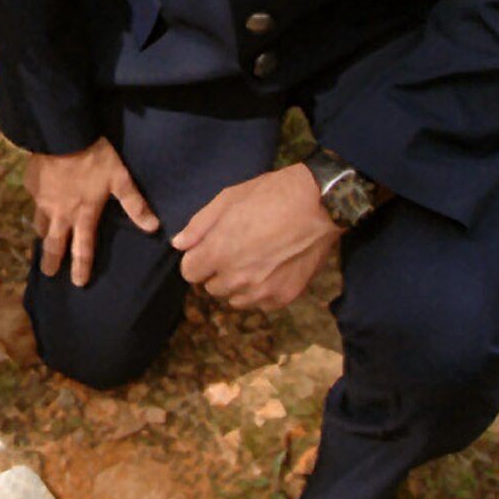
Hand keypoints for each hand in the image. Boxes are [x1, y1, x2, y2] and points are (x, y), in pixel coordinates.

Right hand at [26, 138, 158, 286]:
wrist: (62, 135)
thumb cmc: (94, 157)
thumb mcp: (120, 179)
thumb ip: (134, 204)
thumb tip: (154, 228)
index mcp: (83, 215)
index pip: (82, 248)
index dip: (81, 267)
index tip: (77, 284)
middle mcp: (60, 213)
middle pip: (54, 244)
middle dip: (51, 261)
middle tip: (48, 273)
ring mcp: (42, 200)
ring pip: (40, 223)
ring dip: (42, 234)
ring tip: (42, 238)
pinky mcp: (32, 184)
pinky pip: (34, 198)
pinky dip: (37, 202)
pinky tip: (39, 197)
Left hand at [171, 162, 338, 310]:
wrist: (319, 204)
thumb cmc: (271, 195)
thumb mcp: (228, 198)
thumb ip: (199, 225)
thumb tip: (179, 244)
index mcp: (218, 253)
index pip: (189, 273)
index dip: (197, 259)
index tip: (209, 248)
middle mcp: (237, 278)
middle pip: (211, 287)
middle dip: (218, 270)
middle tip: (237, 248)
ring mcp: (262, 291)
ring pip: (235, 299)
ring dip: (239, 283)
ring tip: (256, 258)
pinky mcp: (284, 297)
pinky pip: (261, 303)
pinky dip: (262, 290)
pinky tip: (273, 267)